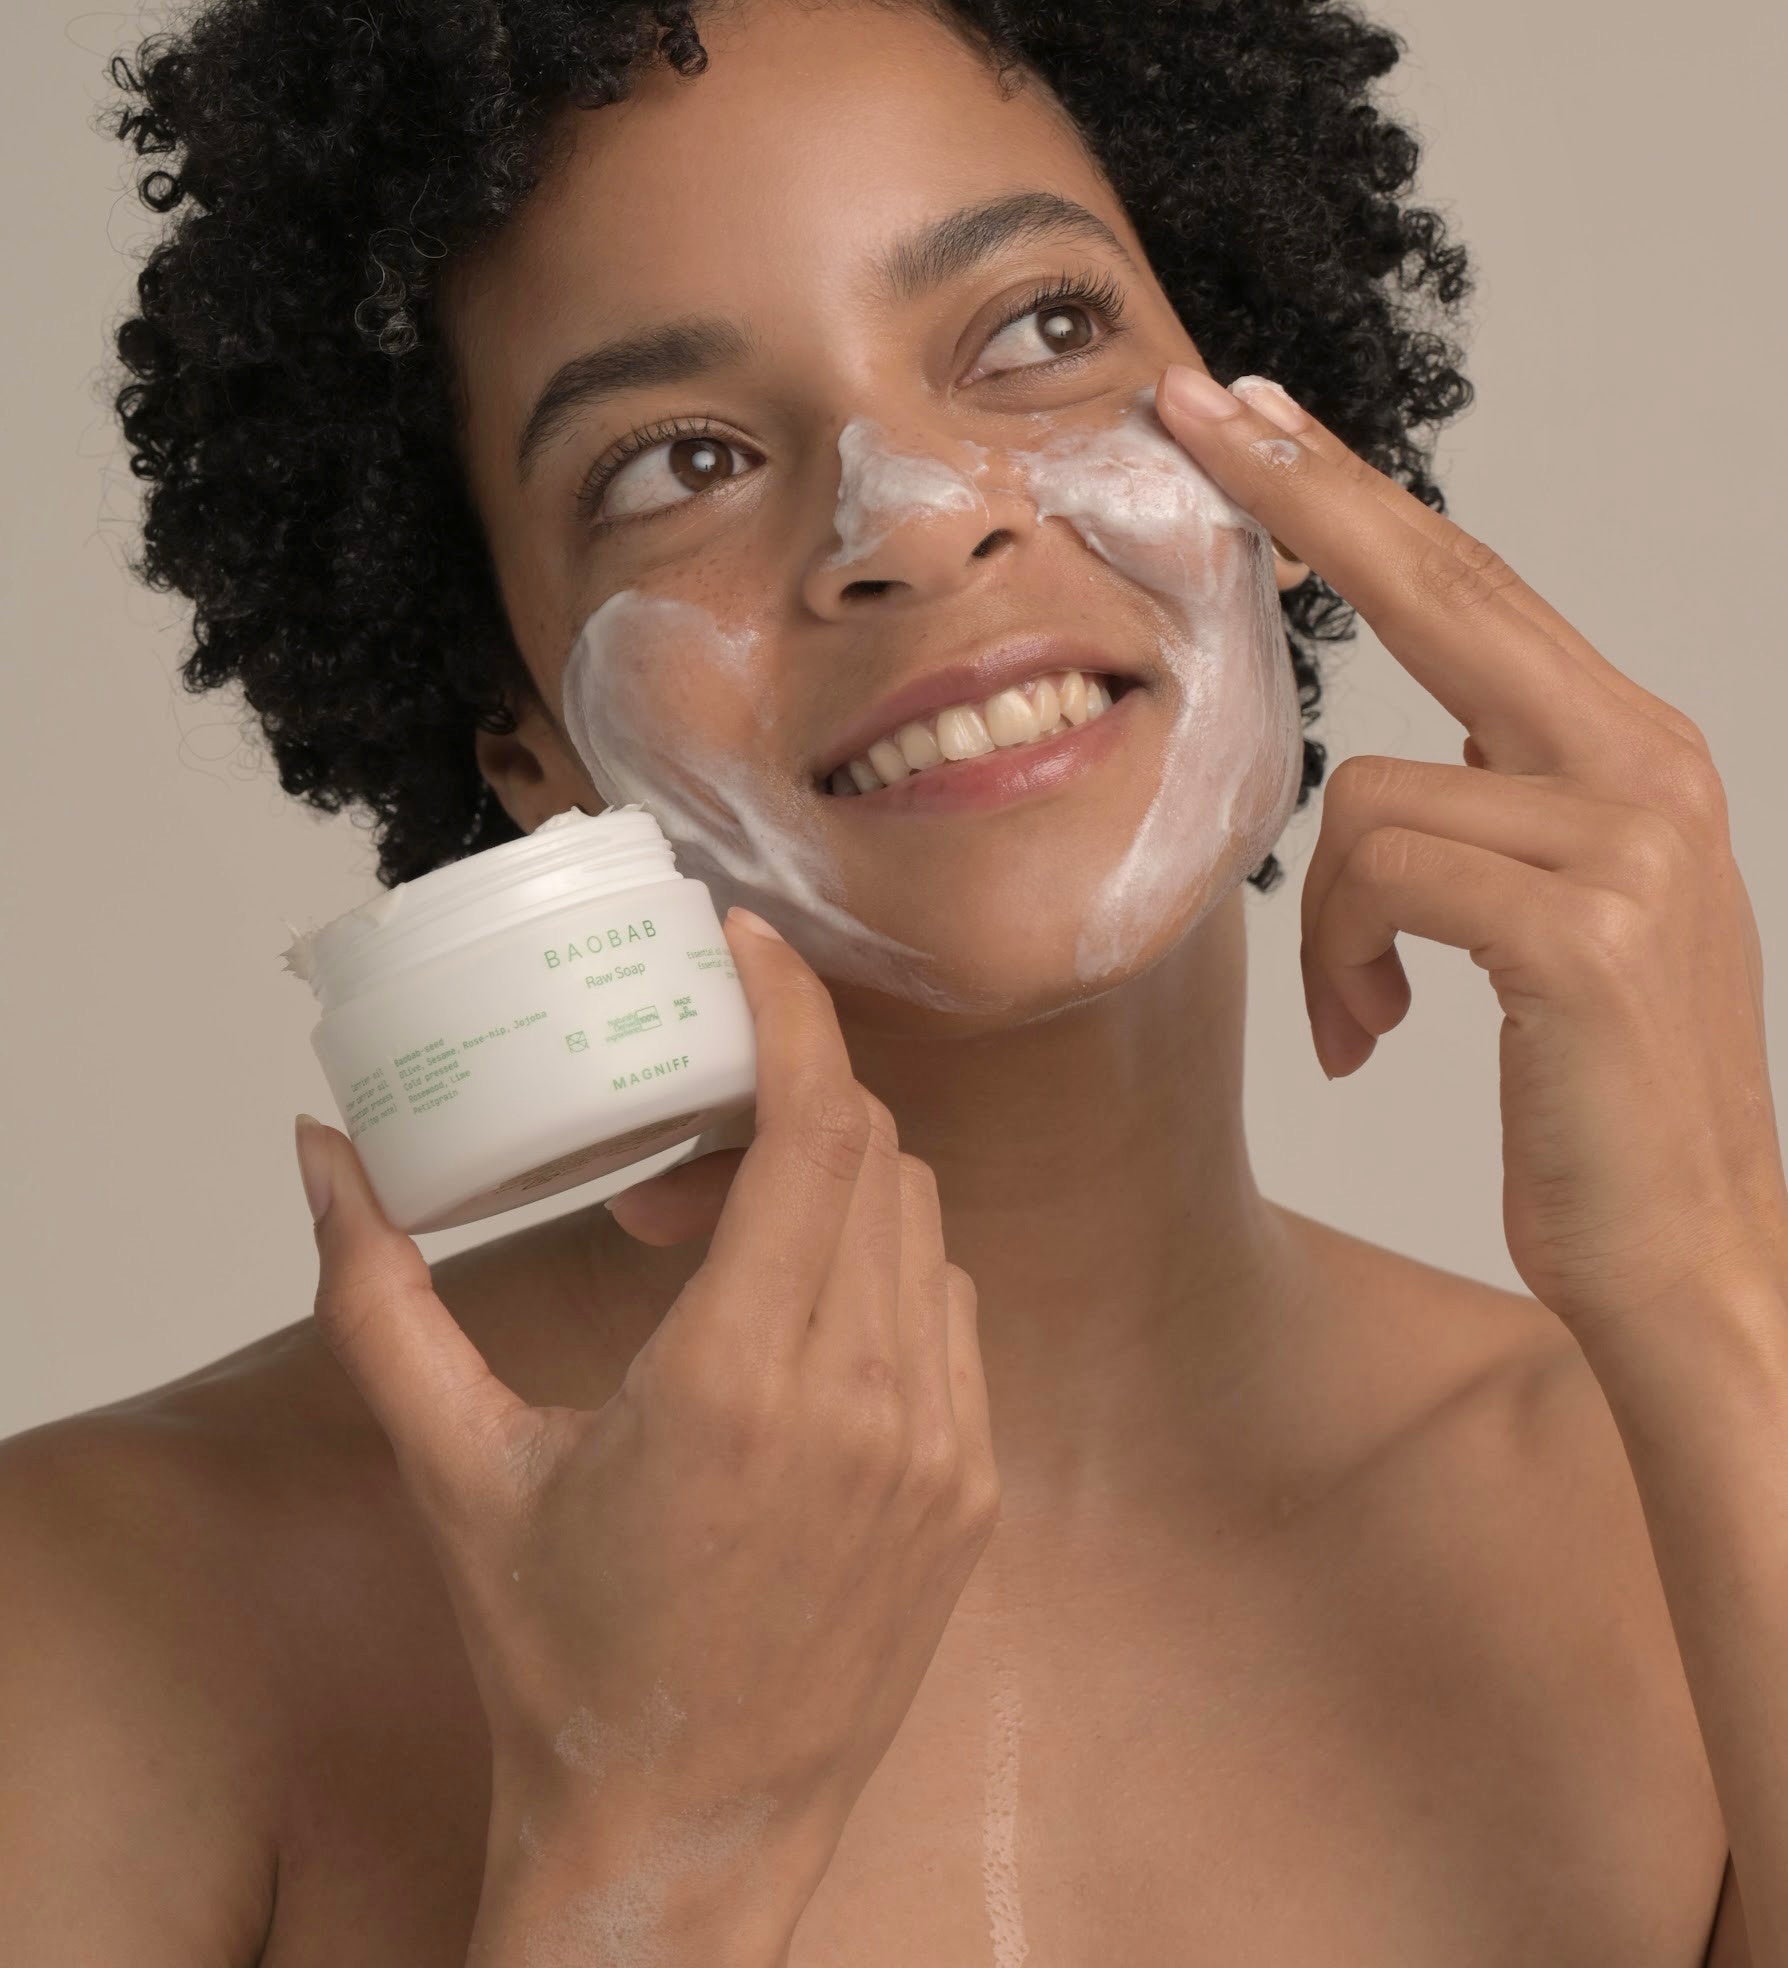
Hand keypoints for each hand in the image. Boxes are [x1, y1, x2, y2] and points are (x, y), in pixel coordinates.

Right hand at [293, 908, 999, 1922]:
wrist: (683, 1835)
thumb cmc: (559, 1657)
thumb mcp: (454, 1467)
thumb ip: (380, 1297)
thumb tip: (321, 1152)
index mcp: (744, 1379)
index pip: (817, 1126)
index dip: (791, 1008)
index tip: (746, 938)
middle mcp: (867, 1401)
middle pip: (869, 1151)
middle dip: (784, 1095)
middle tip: (682, 1125)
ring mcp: (940, 1448)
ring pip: (918, 1223)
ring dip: (832, 1182)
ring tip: (721, 1232)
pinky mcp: (972, 1492)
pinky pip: (949, 1311)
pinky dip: (880, 1268)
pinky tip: (794, 1314)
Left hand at [1155, 360, 1783, 1341]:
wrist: (1698, 1257)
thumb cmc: (1604, 1095)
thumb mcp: (1563, 913)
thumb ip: (1512, 804)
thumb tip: (1424, 749)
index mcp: (1634, 747)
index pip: (1473, 582)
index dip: (1359, 491)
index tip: (1264, 414)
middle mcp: (1645, 764)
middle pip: (1439, 586)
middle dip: (1302, 492)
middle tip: (1195, 409)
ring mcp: (1624, 840)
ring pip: (1365, 794)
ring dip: (1328, 920)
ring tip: (1363, 1011)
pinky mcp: (1577, 929)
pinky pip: (1374, 877)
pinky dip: (1342, 961)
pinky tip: (1371, 1034)